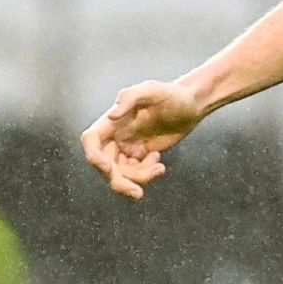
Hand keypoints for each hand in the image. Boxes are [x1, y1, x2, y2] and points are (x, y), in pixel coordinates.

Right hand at [80, 80, 203, 199]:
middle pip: (104, 165)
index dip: (94, 156)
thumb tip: (111, 116)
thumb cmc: (171, 94)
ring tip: (159, 167)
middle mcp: (115, 136)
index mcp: (111, 121)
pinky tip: (159, 164)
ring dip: (139, 177)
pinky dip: (147, 174)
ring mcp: (126, 148)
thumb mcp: (152, 90)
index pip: (91, 140)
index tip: (108, 169)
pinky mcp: (139, 157)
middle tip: (137, 193)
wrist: (191, 106)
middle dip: (119, 181)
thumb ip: (130, 98)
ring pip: (121, 174)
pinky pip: (135, 174)